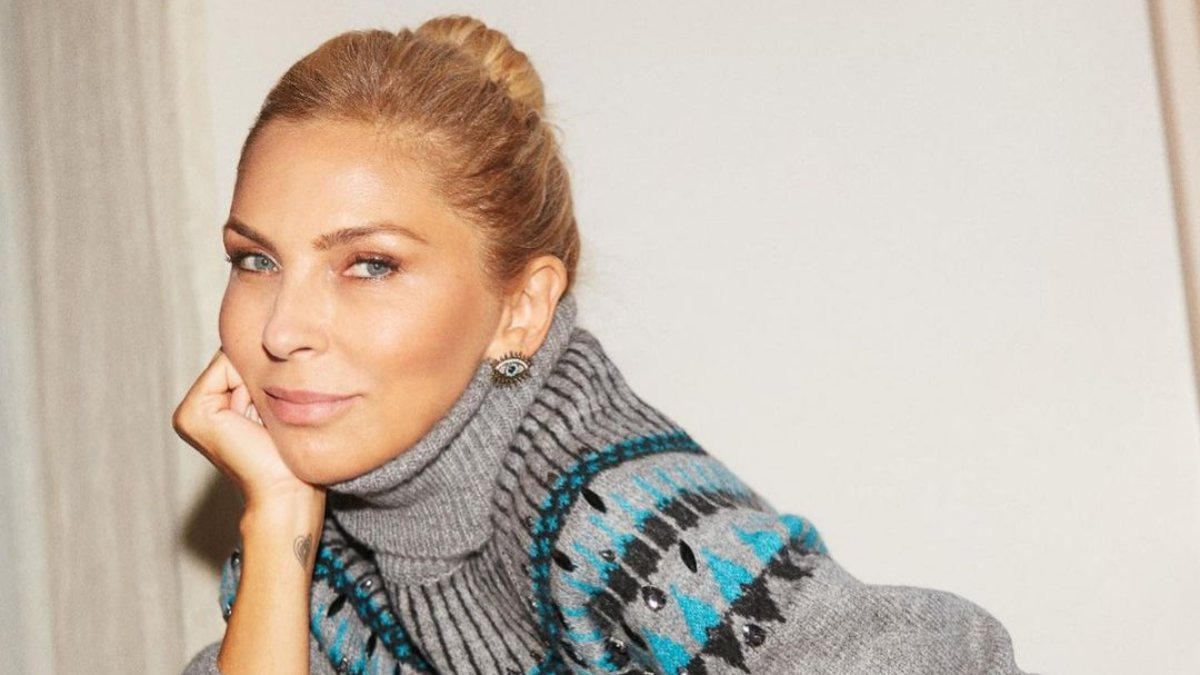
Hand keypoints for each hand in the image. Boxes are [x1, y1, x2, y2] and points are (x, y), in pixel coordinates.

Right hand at [173, 347, 320, 506]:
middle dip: (262, 374)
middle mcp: (195, 406)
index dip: (267, 370)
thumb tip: (269, 339)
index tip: (280, 407)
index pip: (241, 360)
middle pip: (236, 357)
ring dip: (259, 381)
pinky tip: (257, 417)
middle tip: (273, 415)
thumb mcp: (275, 405)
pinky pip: (228, 368)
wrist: (287, 491)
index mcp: (212, 404)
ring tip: (266, 419)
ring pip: (233, 359)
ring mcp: (189, 412)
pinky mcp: (193, 414)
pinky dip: (250, 383)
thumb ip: (261, 376)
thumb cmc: (291, 453)